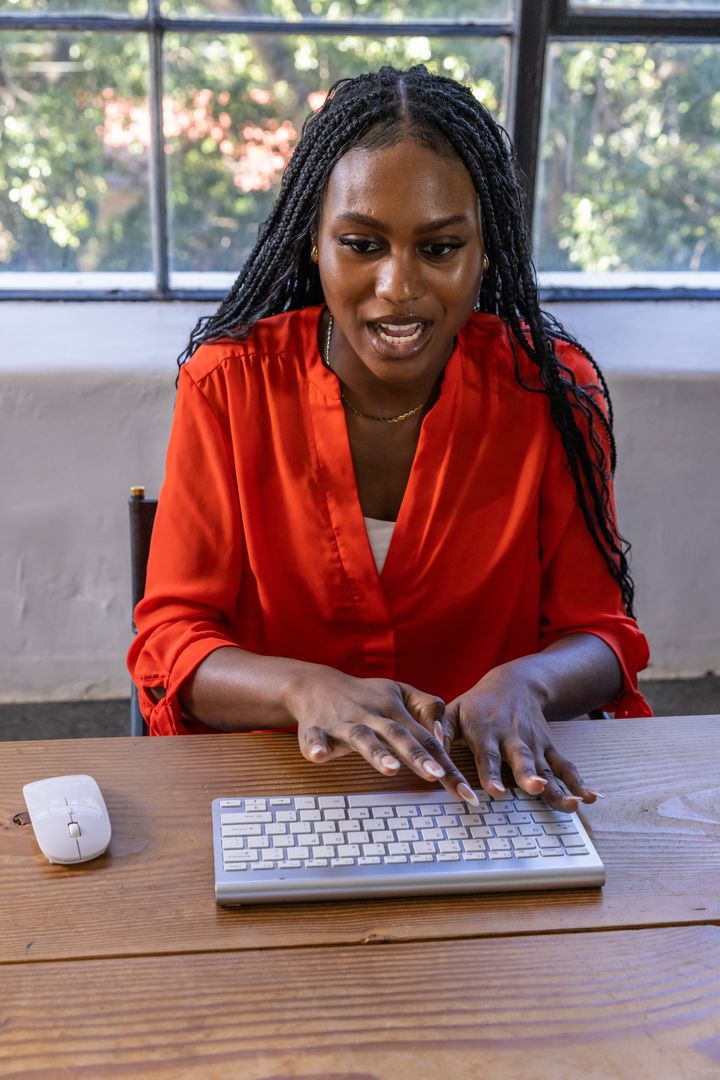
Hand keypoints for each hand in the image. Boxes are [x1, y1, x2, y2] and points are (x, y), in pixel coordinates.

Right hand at [288, 667, 477, 802]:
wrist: (316, 684)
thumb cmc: (366, 695)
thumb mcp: (400, 693)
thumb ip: (427, 709)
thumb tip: (442, 736)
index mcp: (395, 711)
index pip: (426, 739)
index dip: (446, 763)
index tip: (464, 789)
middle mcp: (373, 716)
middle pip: (399, 736)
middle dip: (418, 756)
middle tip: (436, 775)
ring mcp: (345, 723)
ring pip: (362, 737)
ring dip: (376, 752)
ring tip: (390, 768)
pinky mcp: (317, 729)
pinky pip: (315, 737)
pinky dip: (316, 745)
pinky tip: (318, 755)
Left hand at [440, 666, 600, 811]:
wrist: (515, 683)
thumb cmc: (476, 705)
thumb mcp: (452, 710)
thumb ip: (439, 730)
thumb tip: (428, 745)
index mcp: (487, 731)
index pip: (488, 756)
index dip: (492, 775)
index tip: (496, 792)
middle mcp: (514, 739)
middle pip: (523, 760)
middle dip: (530, 776)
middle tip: (537, 789)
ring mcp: (535, 745)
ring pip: (548, 768)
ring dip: (561, 786)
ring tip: (574, 804)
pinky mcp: (549, 748)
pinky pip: (566, 767)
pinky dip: (580, 782)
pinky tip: (591, 799)